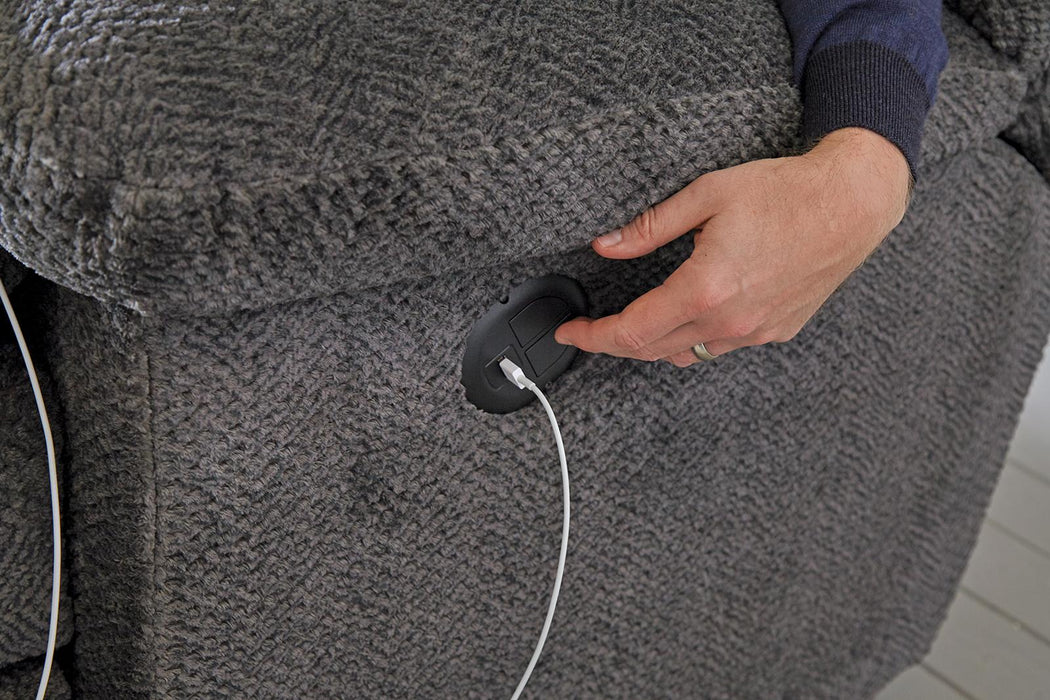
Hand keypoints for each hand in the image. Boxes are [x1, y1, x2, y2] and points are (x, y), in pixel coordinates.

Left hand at [553, 127, 911, 365]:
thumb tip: (605, 245)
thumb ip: (650, 226)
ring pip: (687, 354)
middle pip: (652, 350)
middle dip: (614, 343)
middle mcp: (730, 320)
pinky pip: (721, 347)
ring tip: (636, 321)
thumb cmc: (784, 191)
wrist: (853, 202)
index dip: (592, 337)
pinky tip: (690, 315)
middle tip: (591, 329)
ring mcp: (756, 331)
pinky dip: (695, 338)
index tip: (569, 332)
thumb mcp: (706, 195)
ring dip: (654, 343)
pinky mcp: (778, 330)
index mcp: (705, 289)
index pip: (631, 332)